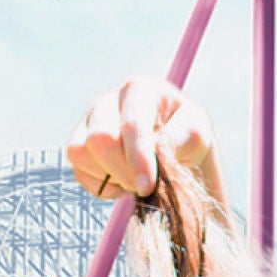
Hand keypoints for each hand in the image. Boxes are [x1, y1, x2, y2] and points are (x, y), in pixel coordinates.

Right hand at [67, 76, 218, 199]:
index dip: (138, 157)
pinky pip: (78, 172)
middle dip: (123, 171)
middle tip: (146, 186)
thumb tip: (157, 153)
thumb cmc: (186, 135)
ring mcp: (88, 122)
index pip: (132, 124)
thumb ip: (182, 139)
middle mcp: (107, 101)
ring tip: (136, 179)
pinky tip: (123, 181)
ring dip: (111, 178)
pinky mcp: (78, 145)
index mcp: (139, 89)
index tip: (147, 187)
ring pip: (80, 153)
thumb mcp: (197, 133)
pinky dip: (102, 187)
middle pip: (99, 138)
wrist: (175, 146)